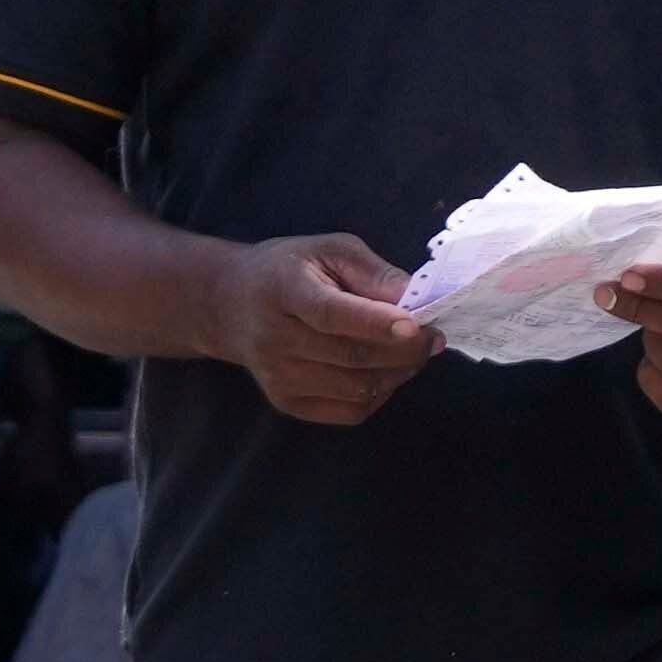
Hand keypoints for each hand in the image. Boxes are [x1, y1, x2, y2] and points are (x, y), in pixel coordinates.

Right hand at [218, 233, 435, 425]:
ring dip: (399, 373)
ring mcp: (277, 376)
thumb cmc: (289, 270)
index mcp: (283, 290)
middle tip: (433, 337)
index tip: (416, 326)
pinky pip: (351, 411)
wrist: (229, 303)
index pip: (331, 314)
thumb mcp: (329, 250)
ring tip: (409, 352)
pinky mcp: (286, 402)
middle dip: (407, 350)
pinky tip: (381, 371)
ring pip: (358, 389)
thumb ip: (374, 272)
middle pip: (353, 356)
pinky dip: (380, 394)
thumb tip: (418, 298)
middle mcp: (274, 338)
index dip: (376, 323)